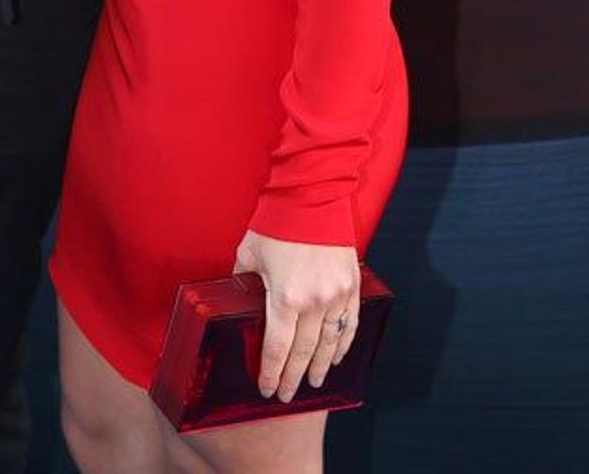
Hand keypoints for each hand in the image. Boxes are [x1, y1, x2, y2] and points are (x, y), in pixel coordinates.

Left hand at [233, 229, 358, 400]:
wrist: (311, 193)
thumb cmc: (276, 222)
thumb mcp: (249, 254)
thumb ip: (244, 281)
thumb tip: (237, 298)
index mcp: (285, 297)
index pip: (278, 348)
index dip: (272, 372)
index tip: (268, 388)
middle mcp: (314, 302)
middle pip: (304, 352)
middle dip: (294, 377)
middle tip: (288, 395)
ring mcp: (337, 295)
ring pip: (330, 344)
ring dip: (321, 366)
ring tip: (314, 382)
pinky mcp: (351, 285)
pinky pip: (350, 324)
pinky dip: (344, 344)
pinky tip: (336, 356)